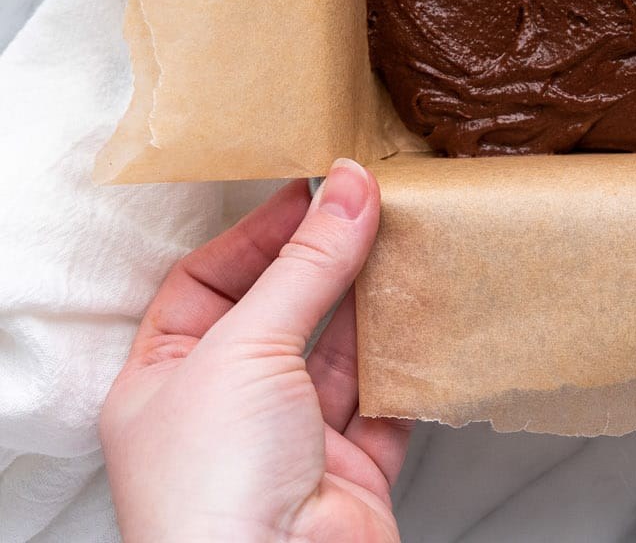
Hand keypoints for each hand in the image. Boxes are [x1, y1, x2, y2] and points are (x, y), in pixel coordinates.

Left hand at [100, 161, 409, 542]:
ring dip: (371, 300)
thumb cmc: (212, 491)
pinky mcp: (351, 469)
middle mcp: (224, 411)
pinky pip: (387, 396)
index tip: (313, 190)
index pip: (206, 283)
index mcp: (164, 383)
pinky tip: (426, 314)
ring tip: (403, 241)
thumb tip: (346, 189)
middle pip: (280, 310)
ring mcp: (289, 442)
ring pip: (338, 349)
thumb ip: (305, 265)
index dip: (258, 234)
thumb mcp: (246, 348)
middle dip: (324, 259)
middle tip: (369, 204)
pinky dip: (409, 357)